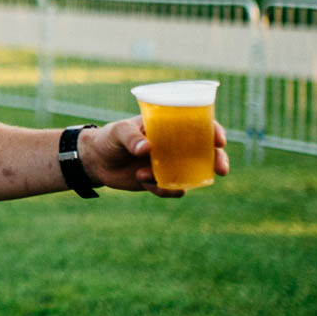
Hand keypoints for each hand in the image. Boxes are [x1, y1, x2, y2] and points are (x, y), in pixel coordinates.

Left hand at [80, 115, 228, 198]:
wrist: (95, 161)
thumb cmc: (109, 138)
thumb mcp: (118, 131)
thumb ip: (131, 137)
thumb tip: (146, 149)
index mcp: (168, 127)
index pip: (199, 125)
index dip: (214, 131)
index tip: (219, 140)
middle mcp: (174, 146)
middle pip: (206, 152)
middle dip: (218, 160)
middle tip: (221, 169)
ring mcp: (169, 164)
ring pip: (194, 174)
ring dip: (185, 180)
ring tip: (152, 177)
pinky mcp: (161, 181)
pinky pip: (173, 189)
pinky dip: (163, 189)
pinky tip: (143, 180)